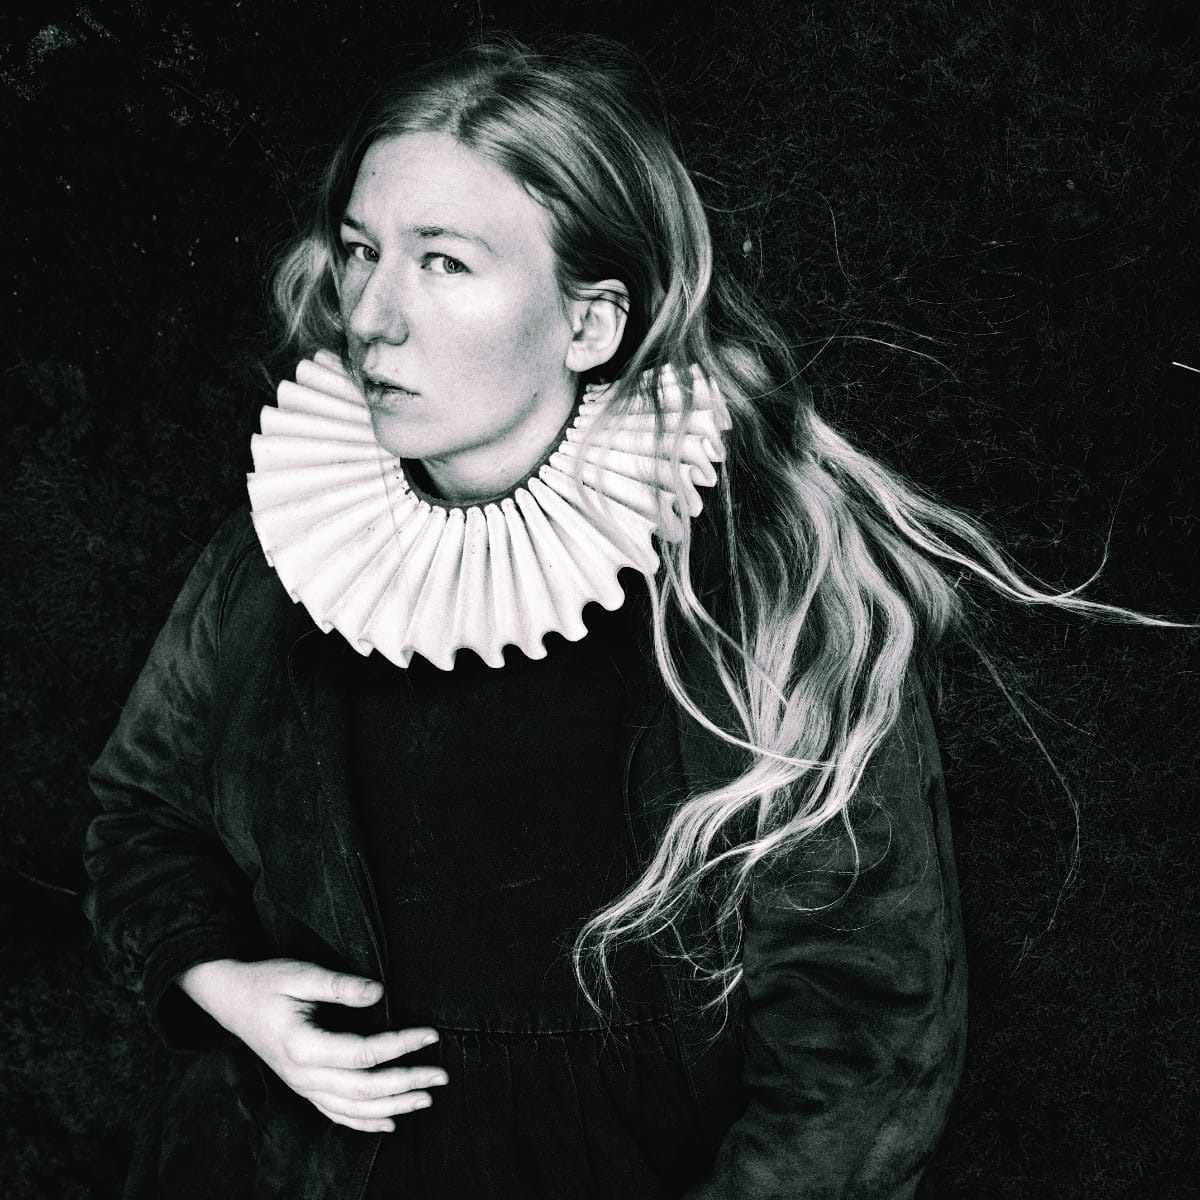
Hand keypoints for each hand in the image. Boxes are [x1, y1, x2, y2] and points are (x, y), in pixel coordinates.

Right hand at [177, 957, 447, 1131]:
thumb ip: (339, 985)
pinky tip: (389, 1124)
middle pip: (363, 1089)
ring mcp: (301, 1086)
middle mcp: (302, 1075)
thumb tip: (379, 992)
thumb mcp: (300, 974)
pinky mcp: (302, 1086)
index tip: (432, 1034)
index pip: (364, 1053)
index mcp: (302, 1047)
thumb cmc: (266, 983)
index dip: (401, 1046)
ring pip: (352, 1109)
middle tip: (442, 1075)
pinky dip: (364, 1122)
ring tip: (426, 1100)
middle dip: (406, 1084)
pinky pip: (335, 1114)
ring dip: (392, 1107)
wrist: (229, 999)